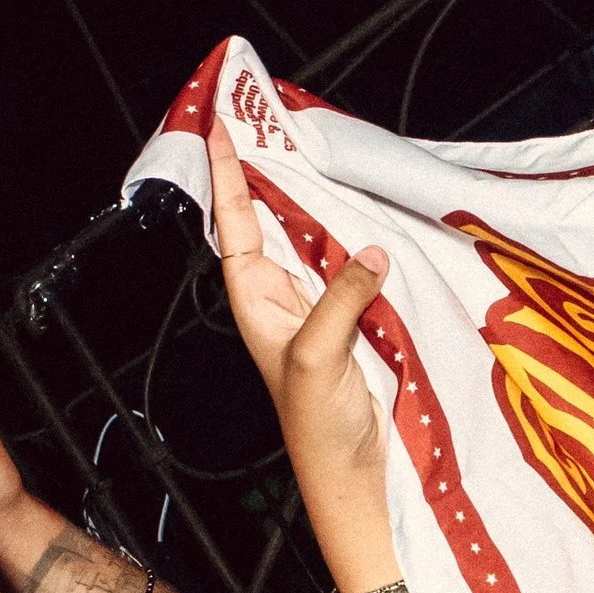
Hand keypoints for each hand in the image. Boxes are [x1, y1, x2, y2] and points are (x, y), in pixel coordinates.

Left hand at [206, 118, 392, 561]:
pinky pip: (357, 262)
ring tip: (321, 148)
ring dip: (321, 198)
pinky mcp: (360, 317)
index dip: (228, 176)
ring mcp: (323, 304)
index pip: (236, 223)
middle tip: (275, 118)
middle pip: (275, 219)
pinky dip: (363, 233)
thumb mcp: (318, 355)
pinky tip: (373, 208)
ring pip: (318, 236)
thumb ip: (341, 297)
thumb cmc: (316, 426)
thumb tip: (372, 252)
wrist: (355, 474)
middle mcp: (285, 295)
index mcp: (256, 300)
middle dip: (275, 171)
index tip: (221, 127)